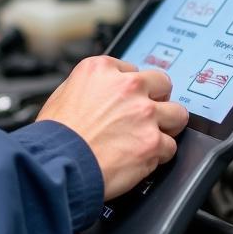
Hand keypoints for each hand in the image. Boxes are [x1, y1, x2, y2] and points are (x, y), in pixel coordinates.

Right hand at [37, 56, 188, 199]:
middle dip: (157, 100)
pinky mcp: (152, 142)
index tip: (130, 100)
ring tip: (153, 137)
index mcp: (102, 69)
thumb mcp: (63, 94)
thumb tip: (99, 92)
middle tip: (147, 115)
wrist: (56, 164)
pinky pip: (170, 147)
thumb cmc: (55, 135)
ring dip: (166, 126)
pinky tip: (143, 158)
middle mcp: (127, 86)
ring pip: (177, 114)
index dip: (132, 89)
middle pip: (162, 84)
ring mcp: (143, 113)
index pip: (133, 70)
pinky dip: (158, 155)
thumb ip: (89, 87)